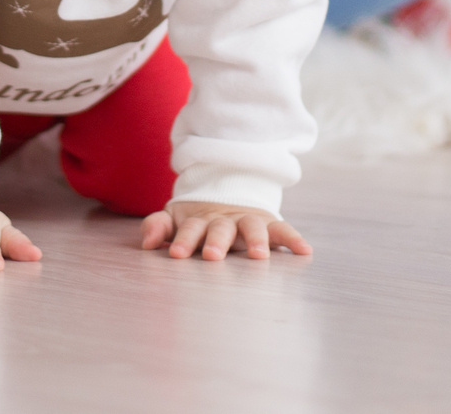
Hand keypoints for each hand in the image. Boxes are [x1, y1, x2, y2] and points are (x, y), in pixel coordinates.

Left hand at [138, 201, 310, 261]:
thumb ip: (158, 226)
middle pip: (220, 228)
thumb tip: (146, 243)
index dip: (183, 240)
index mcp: (199, 220)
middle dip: (216, 242)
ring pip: (252, 227)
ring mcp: (247, 220)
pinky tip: (304, 251)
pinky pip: (282, 229)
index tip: (175, 254)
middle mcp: (224, 220)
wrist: (224, 194)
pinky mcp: (268, 223)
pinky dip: (293, 239)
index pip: (189, 229)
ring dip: (256, 240)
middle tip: (211, 256)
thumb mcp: (174, 219)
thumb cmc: (195, 219)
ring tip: (259, 255)